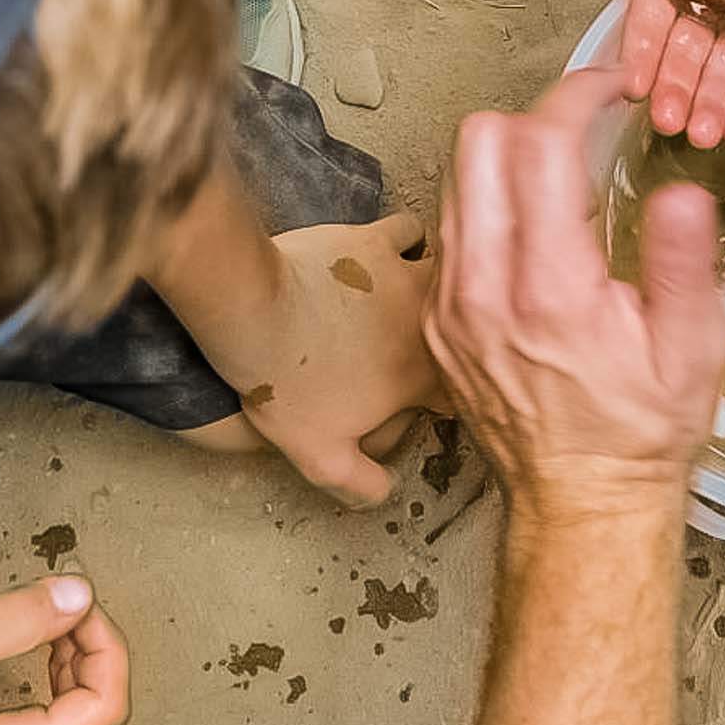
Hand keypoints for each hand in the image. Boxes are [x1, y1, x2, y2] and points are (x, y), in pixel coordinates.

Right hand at [0, 576, 128, 724]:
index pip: (106, 704)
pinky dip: (53, 690)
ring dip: (74, 668)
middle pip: (98, 716)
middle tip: (66, 606)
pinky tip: (38, 656)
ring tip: (51, 625)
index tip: (80, 603)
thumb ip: (18, 619)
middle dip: (91, 651)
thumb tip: (78, 595)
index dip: (104, 643)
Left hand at [226, 215, 444, 507]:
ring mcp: (406, 279)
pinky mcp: (376, 243)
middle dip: (462, 335)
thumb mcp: (319, 457)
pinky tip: (396, 249)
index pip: (467, 389)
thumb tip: (386, 493)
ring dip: (444, 284)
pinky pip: (410, 231)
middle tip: (434, 342)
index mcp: (425, 378)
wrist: (255, 315)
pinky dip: (408, 240)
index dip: (458, 394)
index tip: (440, 395)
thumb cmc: (288, 386)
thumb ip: (362, 483)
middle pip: (469, 328)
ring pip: (450, 274)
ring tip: (426, 294)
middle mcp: (429, 325)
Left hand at [428, 71, 724, 515]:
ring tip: (562, 175)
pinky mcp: (435, 319)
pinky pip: (448, 228)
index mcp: (550, 287)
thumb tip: (681, 190)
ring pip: (453, 178)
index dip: (578, 97)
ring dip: (506, 159)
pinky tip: (532, 232)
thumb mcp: (694, 350)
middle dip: (535, 117)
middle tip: (586, 131)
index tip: (612, 92)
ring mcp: (448, 303)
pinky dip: (487, 207)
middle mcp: (482, 287)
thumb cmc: (644, 428)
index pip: (539, 145)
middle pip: (475, 142)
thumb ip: (683, 263)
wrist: (580, 501)